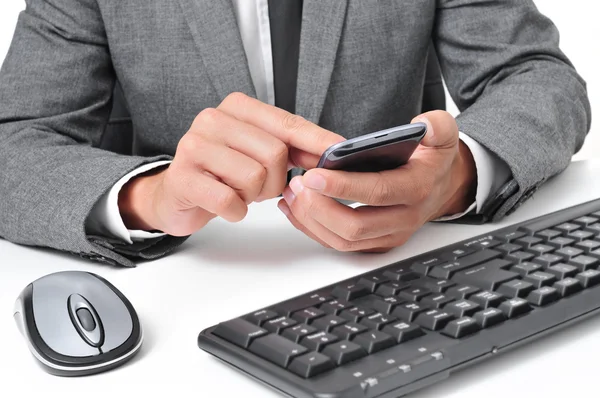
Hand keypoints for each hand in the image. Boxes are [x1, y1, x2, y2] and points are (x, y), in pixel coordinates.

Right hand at [118, 92, 343, 235]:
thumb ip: (294, 148)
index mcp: (237, 107)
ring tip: (239, 192)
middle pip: (275, 153)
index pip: (287, 123)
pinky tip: (227, 205)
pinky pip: (229, 201)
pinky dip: (236, 211)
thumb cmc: (224, 172)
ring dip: (254, 196)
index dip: (317, 141)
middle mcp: (213, 119)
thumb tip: (334, 152)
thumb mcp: (259, 153)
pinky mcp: (182, 177)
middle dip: (276, 181)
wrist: (177, 193)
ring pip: (255, 177)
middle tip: (260, 187)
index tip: (340, 152)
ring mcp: (194, 145)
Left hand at [277, 111, 476, 252]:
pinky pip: (341, 245)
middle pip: (356, 226)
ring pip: (344, 241)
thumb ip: (438, 126)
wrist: (441, 188)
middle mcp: (403, 218)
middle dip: (319, 208)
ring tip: (293, 195)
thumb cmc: (433, 162)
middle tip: (298, 185)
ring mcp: (389, 235)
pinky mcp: (376, 243)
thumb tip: (424, 124)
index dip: (343, 186)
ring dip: (312, 221)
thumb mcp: (442, 137)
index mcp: (417, 189)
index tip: (314, 175)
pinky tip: (296, 209)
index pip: (378, 192)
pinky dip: (314, 230)